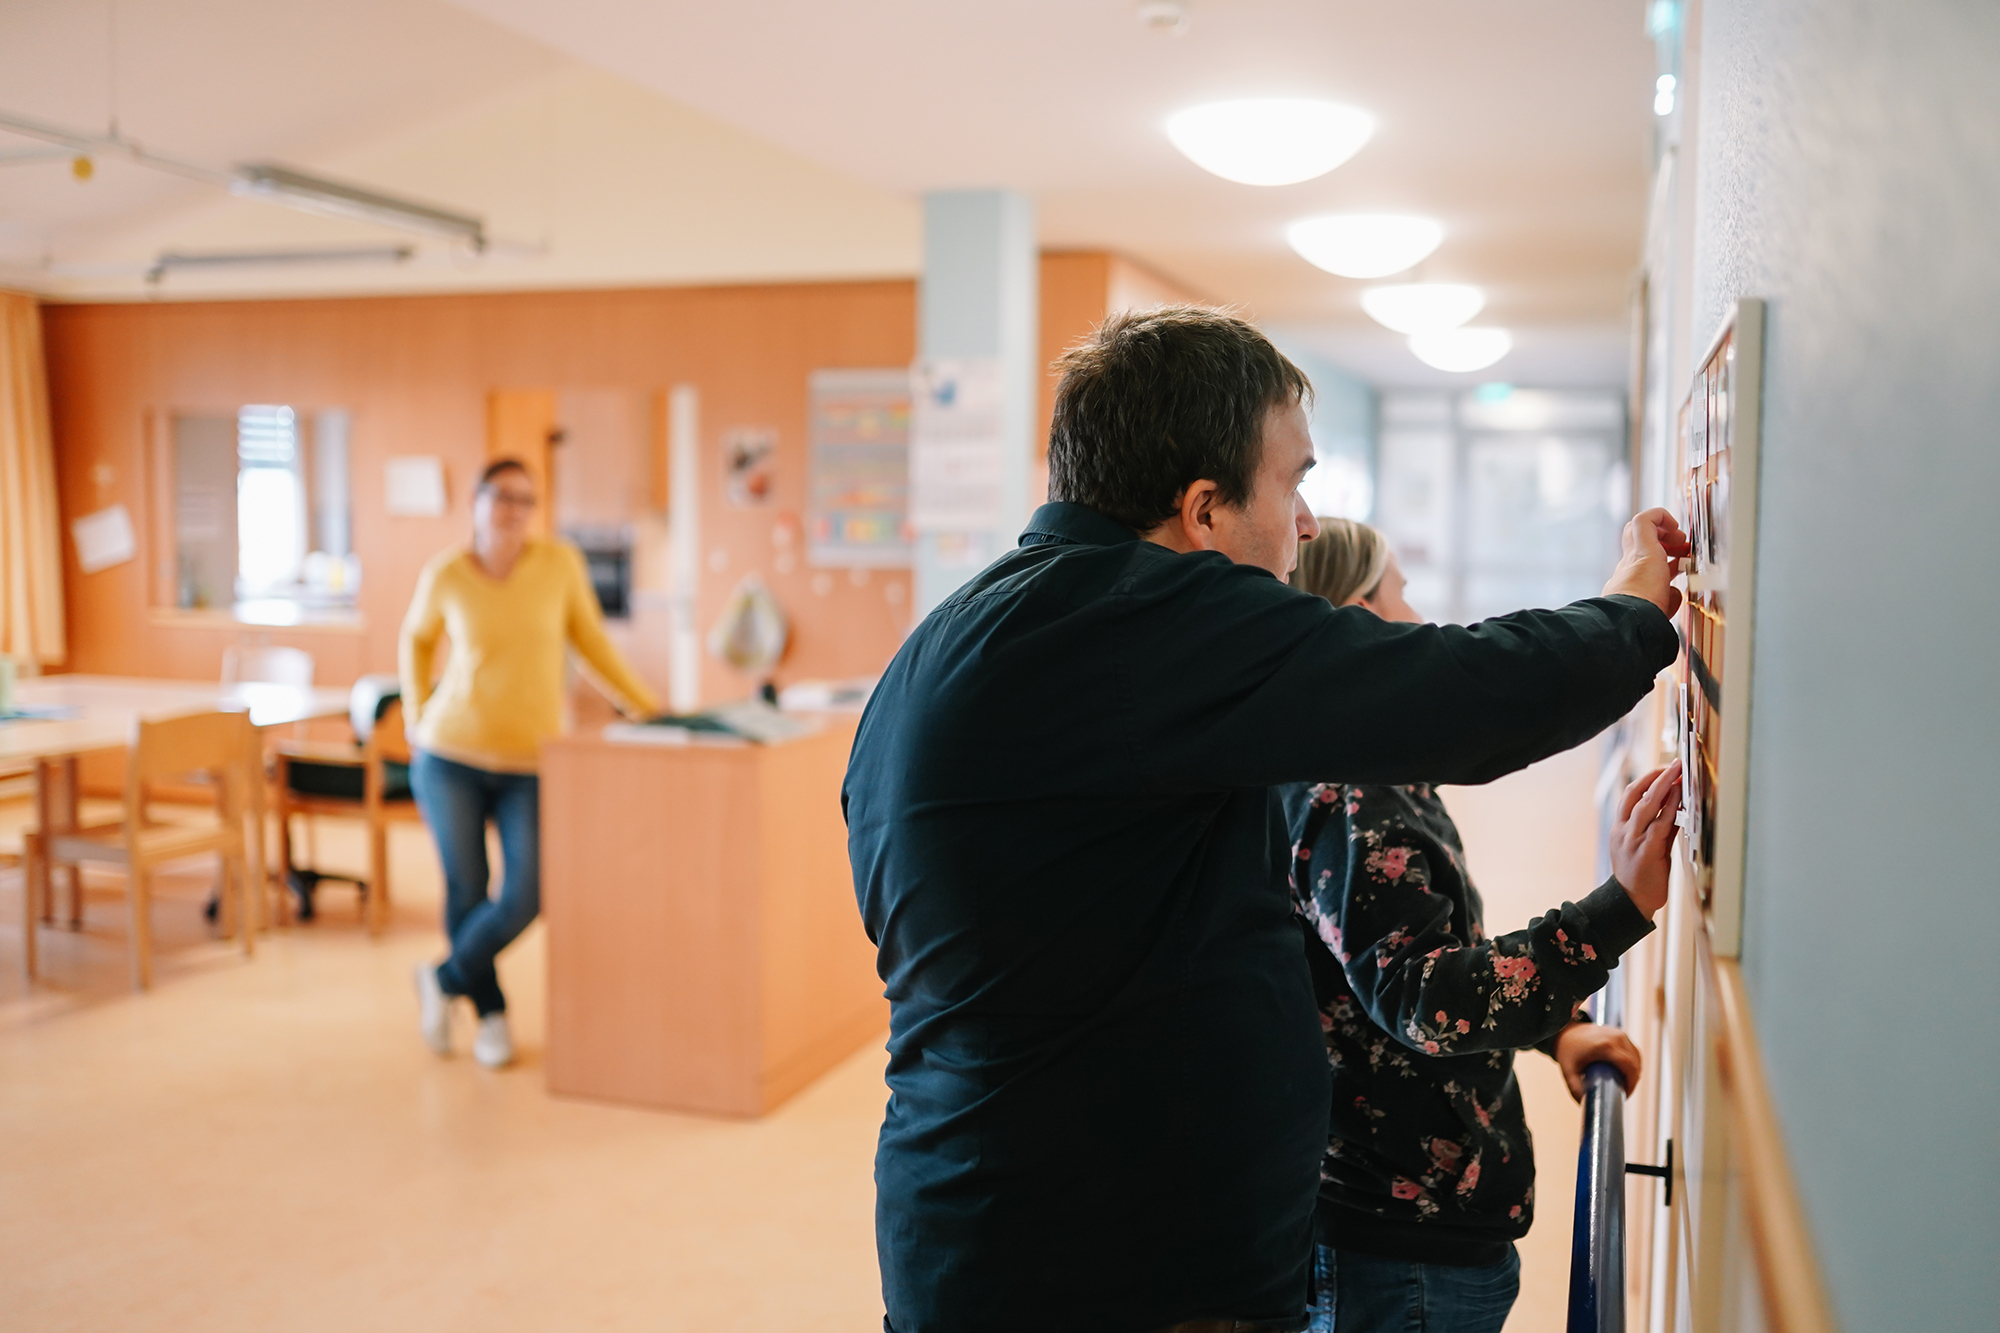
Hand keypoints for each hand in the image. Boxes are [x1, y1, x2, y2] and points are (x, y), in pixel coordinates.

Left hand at [1555, 1022, 1642, 1100]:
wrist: (1565, 1030)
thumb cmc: (1567, 1050)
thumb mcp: (1569, 1071)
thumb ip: (1576, 1089)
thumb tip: (1586, 1106)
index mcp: (1606, 1045)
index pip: (1629, 1066)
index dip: (1631, 1083)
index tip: (1624, 1095)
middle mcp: (1616, 1037)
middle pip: (1635, 1064)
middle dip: (1632, 1080)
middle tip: (1623, 1092)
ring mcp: (1620, 1034)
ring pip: (1636, 1058)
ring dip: (1634, 1072)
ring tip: (1623, 1084)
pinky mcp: (1621, 1034)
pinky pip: (1633, 1051)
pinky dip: (1632, 1063)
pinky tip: (1626, 1073)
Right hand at [1601, 508, 1690, 616]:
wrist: (1633, 617)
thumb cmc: (1646, 618)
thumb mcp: (1662, 607)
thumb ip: (1668, 598)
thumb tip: (1675, 592)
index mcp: (1633, 583)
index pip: (1645, 562)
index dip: (1665, 558)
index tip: (1679, 564)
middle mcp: (1628, 567)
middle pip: (1637, 541)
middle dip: (1661, 540)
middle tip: (1680, 547)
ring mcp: (1632, 556)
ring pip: (1636, 528)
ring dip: (1661, 528)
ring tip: (1679, 538)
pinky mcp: (1640, 546)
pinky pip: (1644, 520)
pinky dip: (1659, 516)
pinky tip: (1674, 525)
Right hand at [1610, 761, 1681, 917]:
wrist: (1631, 901)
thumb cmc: (1639, 875)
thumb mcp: (1644, 847)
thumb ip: (1658, 828)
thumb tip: (1676, 808)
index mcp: (1619, 828)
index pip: (1630, 795)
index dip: (1646, 779)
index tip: (1663, 769)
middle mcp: (1623, 830)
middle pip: (1636, 794)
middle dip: (1656, 776)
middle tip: (1674, 764)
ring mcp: (1633, 840)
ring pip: (1646, 805)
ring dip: (1664, 786)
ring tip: (1678, 773)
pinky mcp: (1646, 850)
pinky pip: (1659, 824)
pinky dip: (1670, 808)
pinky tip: (1679, 798)